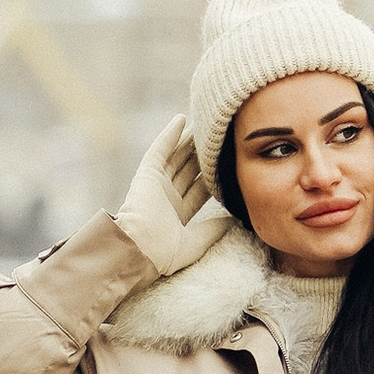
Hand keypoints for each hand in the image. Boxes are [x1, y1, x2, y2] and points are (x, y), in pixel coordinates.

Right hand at [115, 119, 233, 277]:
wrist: (139, 251)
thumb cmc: (164, 254)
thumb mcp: (196, 242)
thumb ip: (214, 229)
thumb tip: (234, 219)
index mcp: (178, 214)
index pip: (200, 190)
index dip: (212, 176)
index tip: (229, 163)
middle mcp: (167, 198)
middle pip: (189, 170)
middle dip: (203, 155)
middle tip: (220, 137)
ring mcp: (156, 185)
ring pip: (177, 157)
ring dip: (190, 140)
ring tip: (206, 123)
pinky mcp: (146, 175)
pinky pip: (159, 150)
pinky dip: (169, 135)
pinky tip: (182, 119)